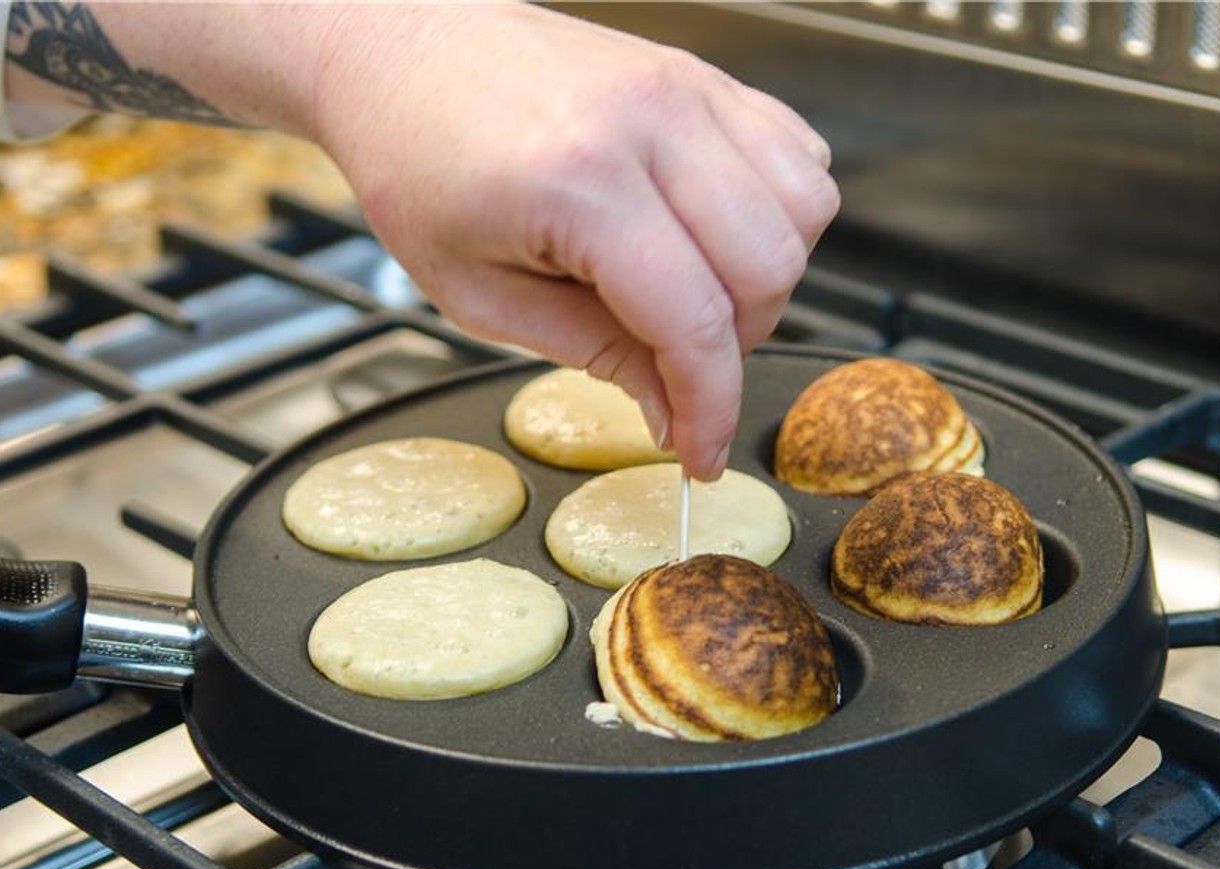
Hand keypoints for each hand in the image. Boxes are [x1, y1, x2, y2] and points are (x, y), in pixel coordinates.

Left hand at [308, 5, 838, 478]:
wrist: (398, 48)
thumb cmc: (418, 160)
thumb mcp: (481, 293)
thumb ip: (594, 353)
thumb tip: (674, 411)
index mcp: (581, 182)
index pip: (694, 322)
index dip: (711, 407)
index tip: (703, 453)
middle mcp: (651, 121)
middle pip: (769, 268)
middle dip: (738, 346)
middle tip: (682, 367)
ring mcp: (685, 87)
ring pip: (806, 208)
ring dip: (769, 278)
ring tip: (700, 296)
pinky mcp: (701, 75)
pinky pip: (797, 153)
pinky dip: (780, 211)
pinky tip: (719, 234)